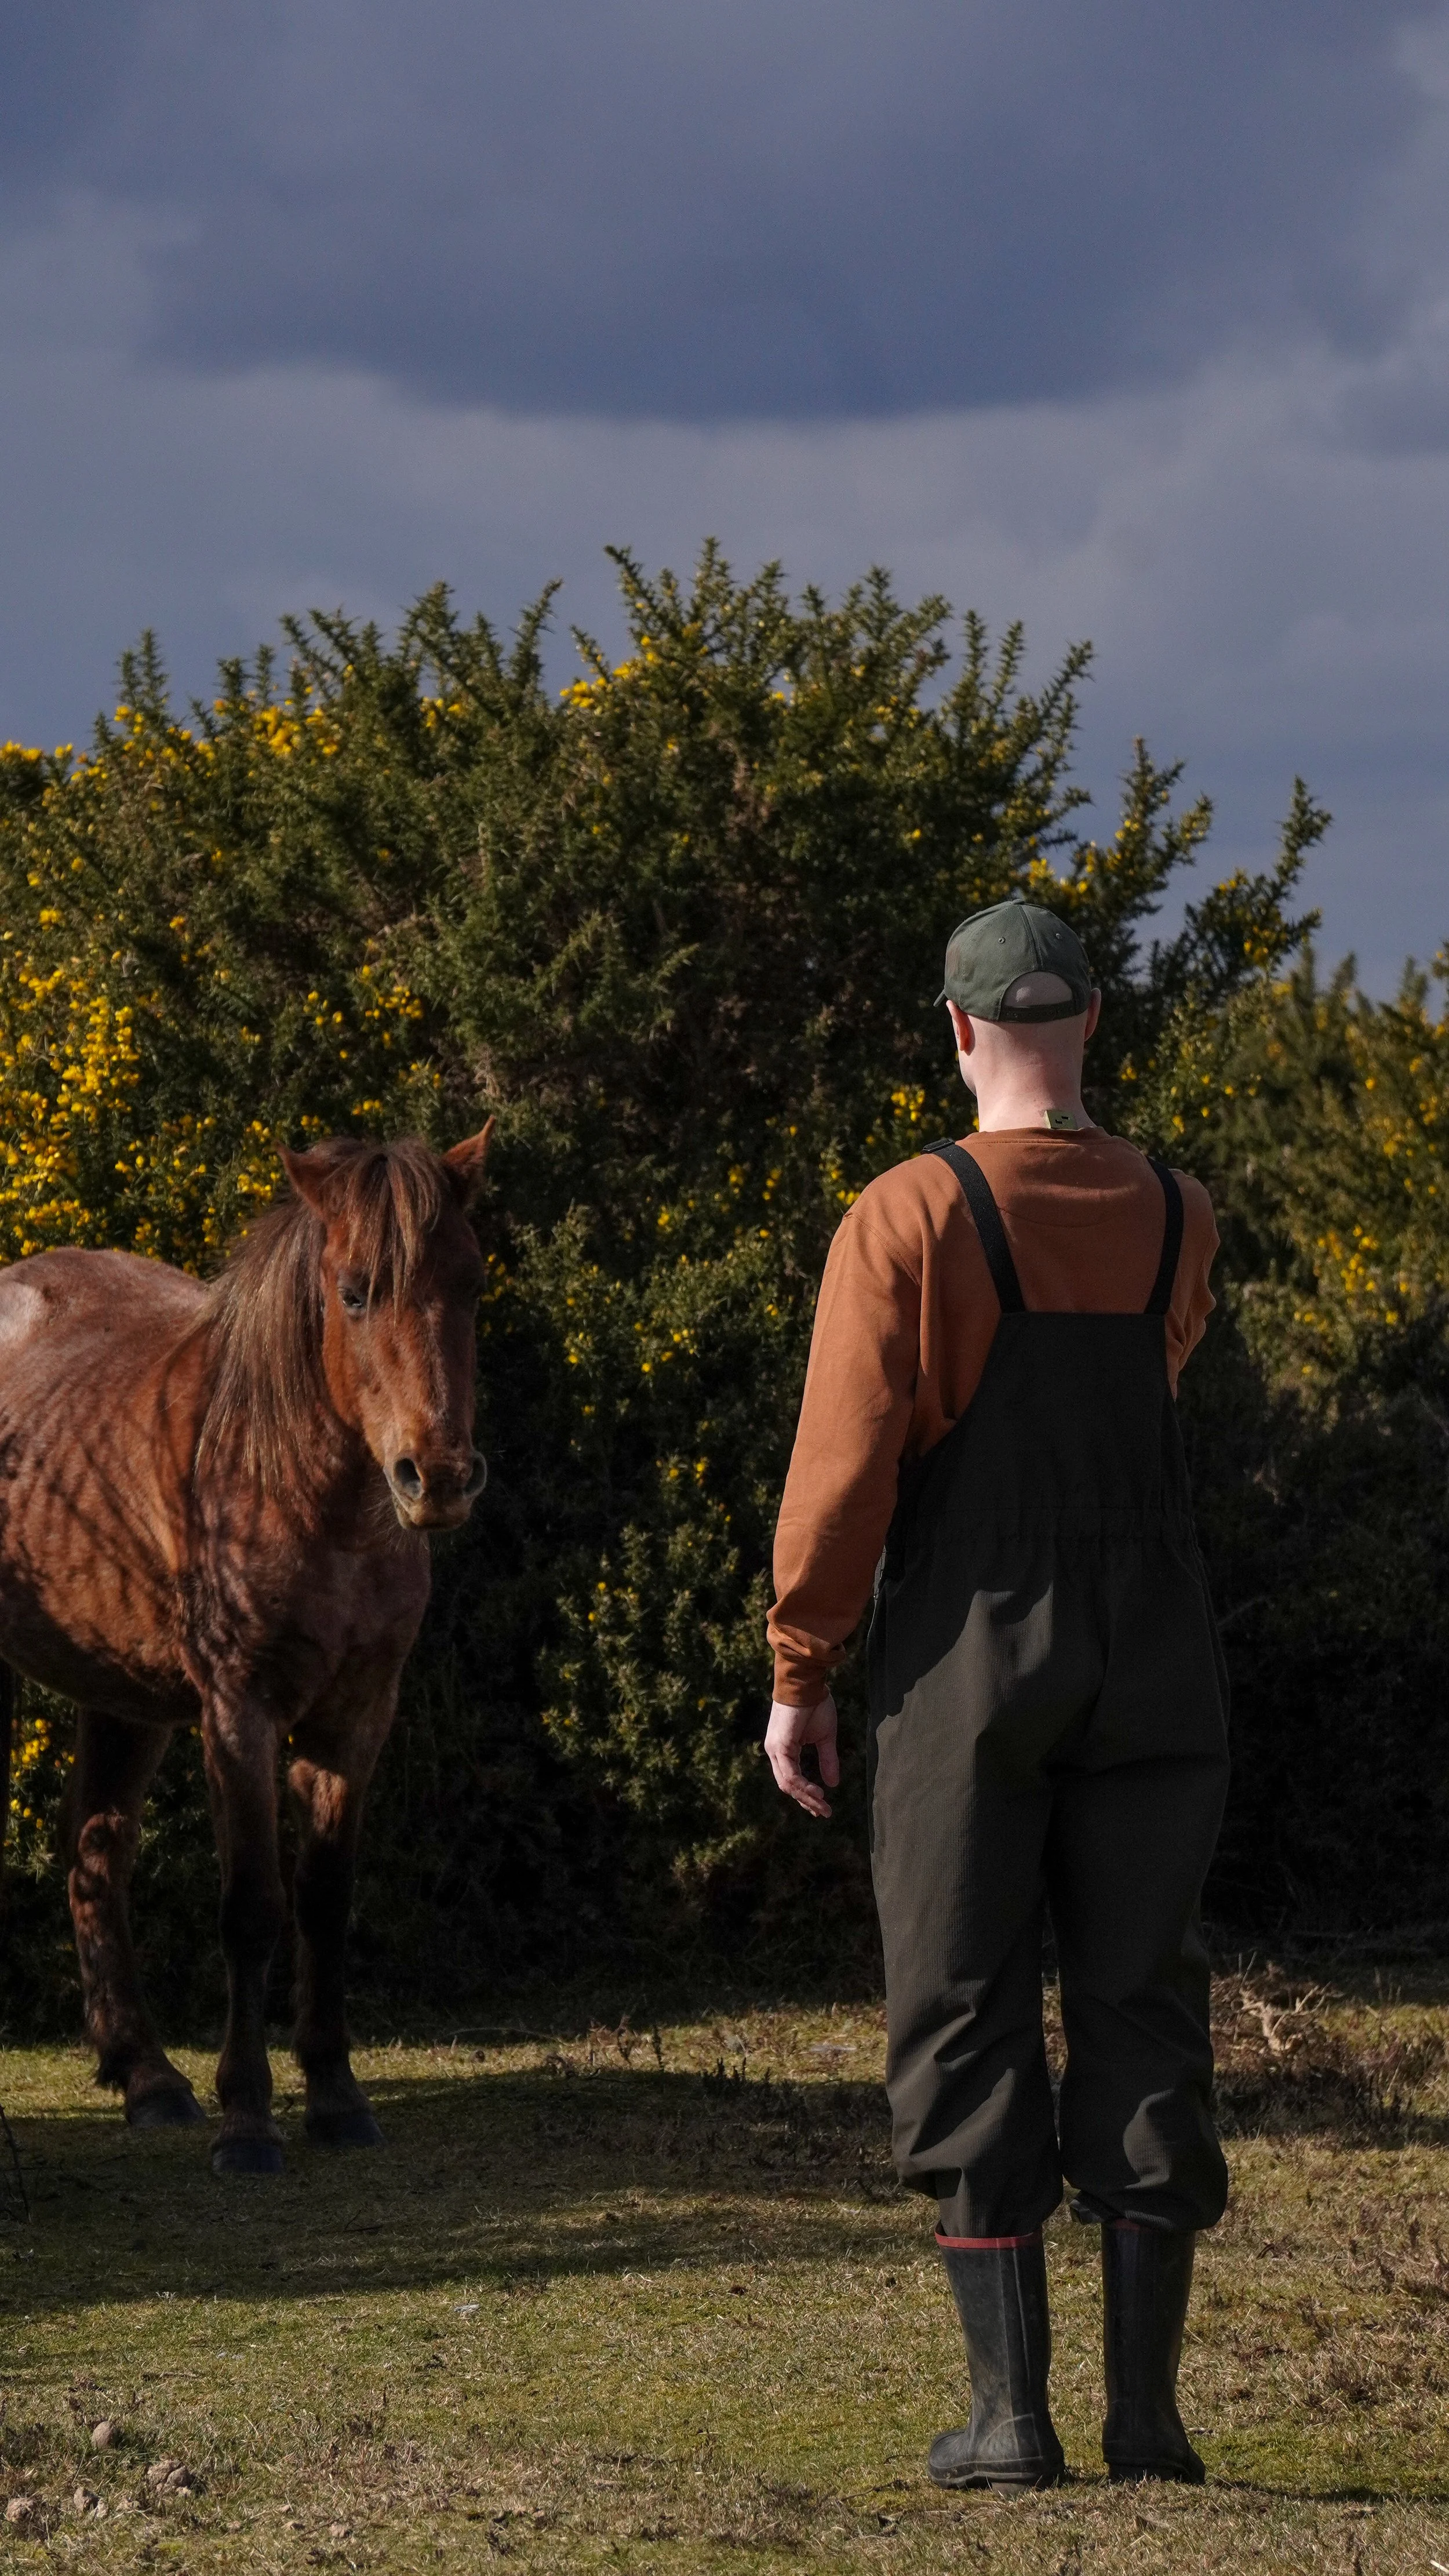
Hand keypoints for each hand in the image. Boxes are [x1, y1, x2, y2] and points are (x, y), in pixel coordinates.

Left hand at [763, 1691, 839, 1818]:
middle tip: (824, 1813)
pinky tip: (816, 1793)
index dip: (805, 1795)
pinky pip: (789, 1774)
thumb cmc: (815, 1704)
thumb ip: (827, 1760)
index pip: (791, 1779)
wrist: (807, 1682)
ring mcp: (775, 1749)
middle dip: (807, 1801)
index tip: (821, 1807)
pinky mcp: (780, 1745)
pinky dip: (802, 1786)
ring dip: (806, 1798)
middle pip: (787, 1786)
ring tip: (823, 1806)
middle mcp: (774, 1751)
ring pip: (787, 1783)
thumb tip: (833, 1784)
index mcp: (783, 1749)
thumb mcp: (825, 1738)